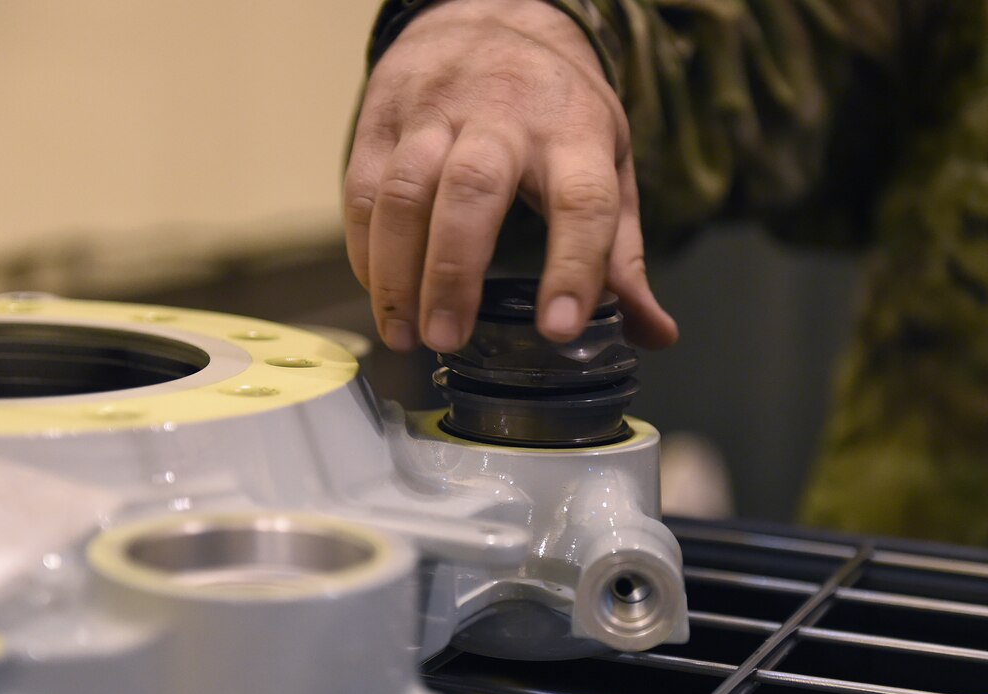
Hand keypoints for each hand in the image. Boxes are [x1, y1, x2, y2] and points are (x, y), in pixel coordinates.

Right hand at [344, 0, 676, 351]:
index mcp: (574, 133)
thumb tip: (654, 333)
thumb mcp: (606, 162)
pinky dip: (365, 250)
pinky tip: (380, 292)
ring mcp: (435, 111)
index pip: (583, 201)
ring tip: (405, 334)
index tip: (557, 328)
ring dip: (398, 272)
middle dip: (454, 274)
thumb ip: (621, 252)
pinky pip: (362, 189)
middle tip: (448, 339)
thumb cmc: (553, 107)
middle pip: (474, 191)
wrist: (487, 16)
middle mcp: (504, 115)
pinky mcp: (383, 116)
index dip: (574, 267)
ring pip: (404, 191)